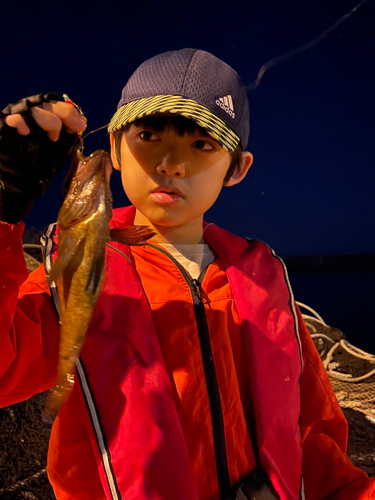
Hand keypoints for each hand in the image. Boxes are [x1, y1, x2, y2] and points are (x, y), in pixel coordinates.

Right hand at [0, 93, 86, 223]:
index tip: (81, 125)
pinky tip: (27, 133)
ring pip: (34, 109)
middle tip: (76, 128)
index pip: (56, 105)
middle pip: (47, 103)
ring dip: (49, 121)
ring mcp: (17, 120)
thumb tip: (80, 123)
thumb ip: (67, 135)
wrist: (19, 184)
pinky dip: (21, 123)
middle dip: (65, 115)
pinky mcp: (4, 128)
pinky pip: (14, 119)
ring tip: (53, 138)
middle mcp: (29, 116)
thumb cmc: (38, 167)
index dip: (70, 112)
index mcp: (42, 118)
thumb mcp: (58, 150)